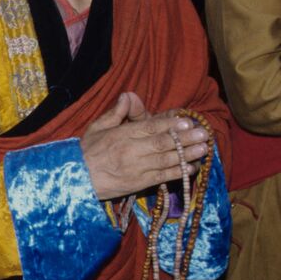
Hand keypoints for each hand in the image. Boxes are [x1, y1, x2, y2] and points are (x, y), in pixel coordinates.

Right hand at [81, 93, 211, 200]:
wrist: (76, 179)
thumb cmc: (87, 152)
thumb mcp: (96, 127)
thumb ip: (115, 113)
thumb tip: (128, 96)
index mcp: (121, 135)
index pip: (150, 127)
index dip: (170, 124)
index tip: (186, 120)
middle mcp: (131, 151)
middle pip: (162, 143)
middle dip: (185, 138)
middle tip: (203, 133)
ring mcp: (136, 168)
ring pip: (166, 160)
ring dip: (186, 154)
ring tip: (203, 148)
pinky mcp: (139, 183)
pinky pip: (162, 177)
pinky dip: (178, 172)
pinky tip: (191, 167)